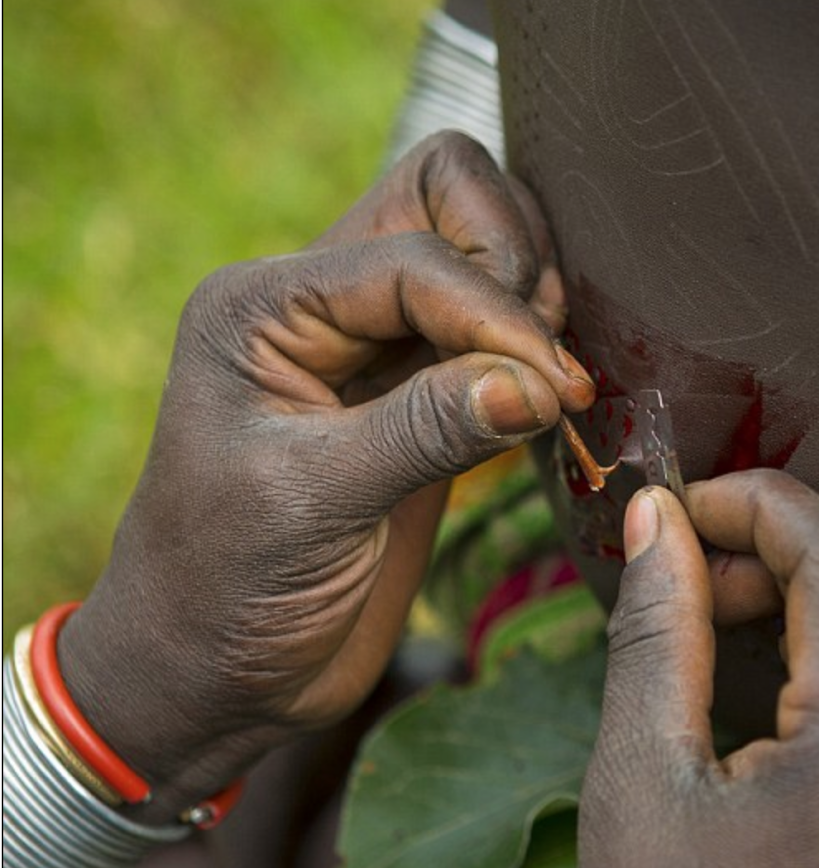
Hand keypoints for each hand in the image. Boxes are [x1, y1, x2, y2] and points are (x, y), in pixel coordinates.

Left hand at [57, 132, 592, 823]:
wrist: (213, 672)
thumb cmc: (228, 591)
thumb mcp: (315, 505)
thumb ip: (428, 431)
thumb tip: (541, 384)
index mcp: (266, 305)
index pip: (415, 257)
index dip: (497, 315)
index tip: (556, 392)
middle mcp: (320, 302)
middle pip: (447, 195)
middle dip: (513, 266)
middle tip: (546, 367)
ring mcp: (373, 342)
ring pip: (479, 246)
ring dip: (531, 302)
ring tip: (550, 388)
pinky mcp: (420, 392)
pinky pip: (494, 326)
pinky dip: (536, 349)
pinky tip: (548, 406)